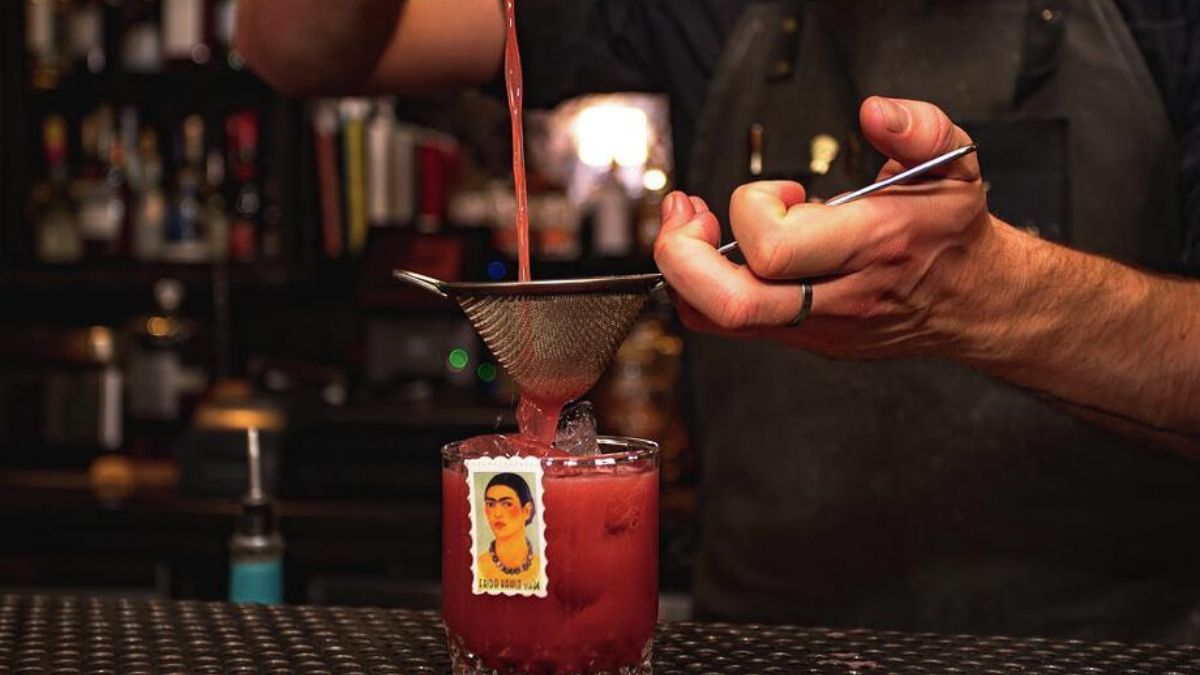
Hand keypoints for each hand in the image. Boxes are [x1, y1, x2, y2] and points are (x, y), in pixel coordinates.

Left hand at [654, 96, 1004, 358]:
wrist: (973, 301)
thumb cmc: (952, 233)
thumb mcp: (954, 164)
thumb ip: (919, 128)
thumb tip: (876, 113)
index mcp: (871, 247)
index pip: (776, 248)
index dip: (755, 208)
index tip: (782, 189)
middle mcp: (837, 295)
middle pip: (732, 301)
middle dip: (685, 255)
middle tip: (691, 216)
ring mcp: (815, 325)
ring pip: (720, 320)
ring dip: (685, 270)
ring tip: (693, 228)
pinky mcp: (802, 336)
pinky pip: (729, 325)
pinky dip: (700, 289)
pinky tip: (711, 254)